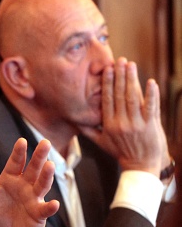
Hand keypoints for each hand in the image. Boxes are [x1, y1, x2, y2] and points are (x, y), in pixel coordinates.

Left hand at [0, 138, 58, 226]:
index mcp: (10, 179)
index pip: (15, 162)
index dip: (19, 152)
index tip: (22, 141)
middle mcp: (24, 185)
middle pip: (33, 168)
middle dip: (39, 156)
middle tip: (45, 143)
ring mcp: (33, 198)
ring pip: (41, 184)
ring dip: (46, 176)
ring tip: (50, 165)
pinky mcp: (38, 214)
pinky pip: (45, 209)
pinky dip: (50, 207)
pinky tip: (54, 204)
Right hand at [79, 57, 169, 175]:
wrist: (140, 166)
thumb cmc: (120, 152)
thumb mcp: (101, 143)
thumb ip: (88, 130)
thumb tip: (74, 121)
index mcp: (109, 124)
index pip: (107, 100)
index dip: (107, 83)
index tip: (108, 70)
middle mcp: (121, 122)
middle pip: (119, 95)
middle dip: (120, 76)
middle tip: (120, 61)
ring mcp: (137, 123)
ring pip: (133, 98)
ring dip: (132, 80)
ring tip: (131, 65)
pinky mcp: (151, 125)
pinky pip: (151, 107)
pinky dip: (151, 94)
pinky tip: (151, 82)